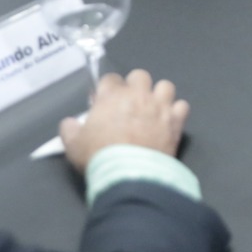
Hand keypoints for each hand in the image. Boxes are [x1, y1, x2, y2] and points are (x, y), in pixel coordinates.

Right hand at [62, 69, 188, 168]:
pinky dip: (176, 113)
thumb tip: (69, 123)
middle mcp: (137, 95)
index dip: (107, 90)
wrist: (130, 175)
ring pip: (165, 86)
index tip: (105, 103)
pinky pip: (182, 106)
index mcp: (111, 96)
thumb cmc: (99, 157)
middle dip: (135, 86)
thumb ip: (69, 129)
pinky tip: (169, 122)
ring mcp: (159, 106)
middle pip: (140, 76)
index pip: (110, 78)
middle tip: (130, 104)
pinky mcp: (176, 121)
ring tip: (154, 109)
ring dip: (159, 95)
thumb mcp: (73, 145)